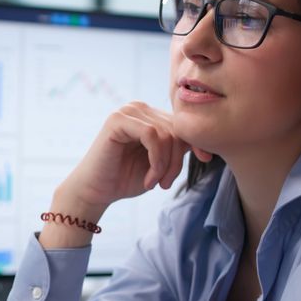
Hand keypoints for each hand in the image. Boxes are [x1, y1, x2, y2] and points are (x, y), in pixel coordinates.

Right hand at [46, 103, 209, 246]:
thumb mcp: (162, 162)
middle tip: (166, 184)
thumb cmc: (126, 179)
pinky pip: (153, 135)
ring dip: (166, 164)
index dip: (197, 140)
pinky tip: (149, 178)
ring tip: (156, 182)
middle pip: (177, 128)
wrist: (95, 192)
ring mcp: (128, 111)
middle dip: (178, 160)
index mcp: (150, 115)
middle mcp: (139, 108)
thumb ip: (178, 147)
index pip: (183, 123)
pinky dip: (156, 161)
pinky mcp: (118, 120)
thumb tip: (204, 142)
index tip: (205, 160)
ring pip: (167, 133)